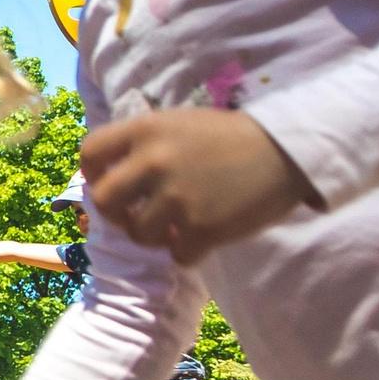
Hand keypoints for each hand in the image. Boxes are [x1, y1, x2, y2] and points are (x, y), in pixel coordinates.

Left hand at [81, 109, 314, 262]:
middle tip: (135, 216)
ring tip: (176, 226)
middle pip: (104, 200)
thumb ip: (142, 144)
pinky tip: (204, 237)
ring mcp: (177, 197)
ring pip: (139, 234)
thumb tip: (110, 174)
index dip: (92, 173)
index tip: (107, 182)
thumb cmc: (232, 136)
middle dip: (116, 214)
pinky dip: (189, 251)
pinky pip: (177, 255)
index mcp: (145, 130)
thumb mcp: (178, 124)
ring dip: (154, 236)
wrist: (287, 151)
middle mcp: (153, 161)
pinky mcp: (203, 227)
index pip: (90, 153)